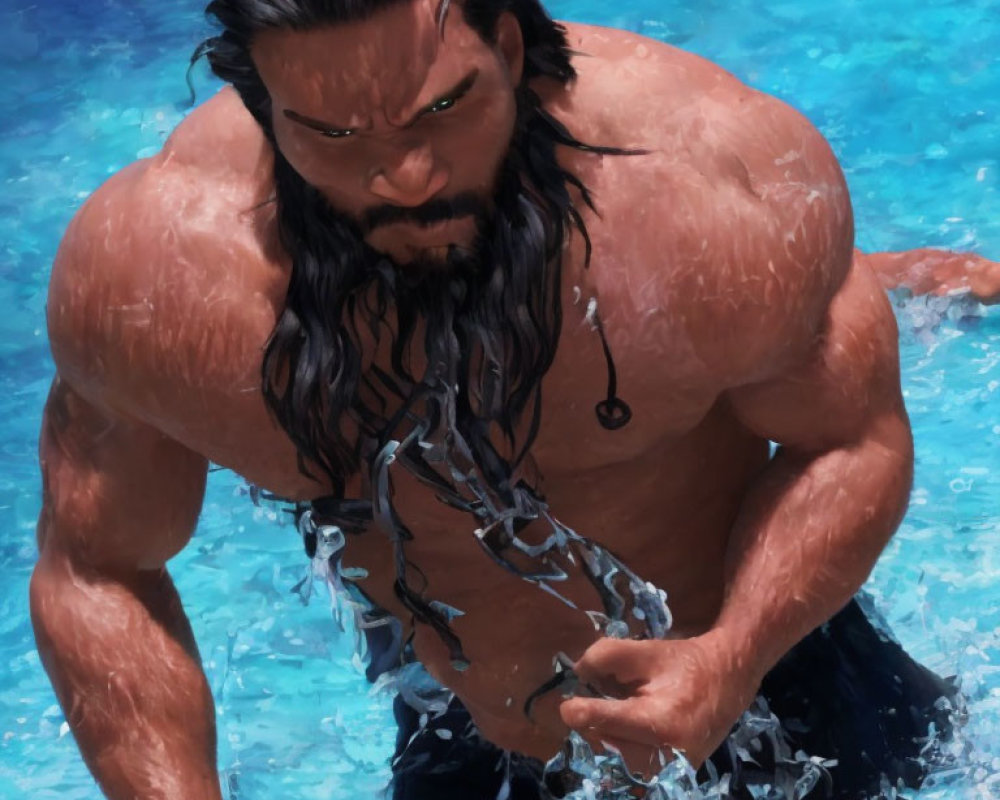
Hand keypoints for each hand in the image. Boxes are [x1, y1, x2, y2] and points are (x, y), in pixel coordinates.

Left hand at [558, 634, 759, 776]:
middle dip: (591, 719)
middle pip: (602, 742)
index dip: (578, 709)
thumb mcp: (646, 650)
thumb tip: (576, 673)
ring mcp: (667, 774)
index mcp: (661, 723)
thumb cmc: (686, 664)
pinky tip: (628, 726)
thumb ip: (606, 656)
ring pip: (610, 756)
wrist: (729, 682)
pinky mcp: (668, 779)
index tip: (568, 702)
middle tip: (597, 697)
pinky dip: (618, 744)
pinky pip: (625, 765)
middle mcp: (664, 758)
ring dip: (604, 732)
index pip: (603, 722)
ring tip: (621, 709)